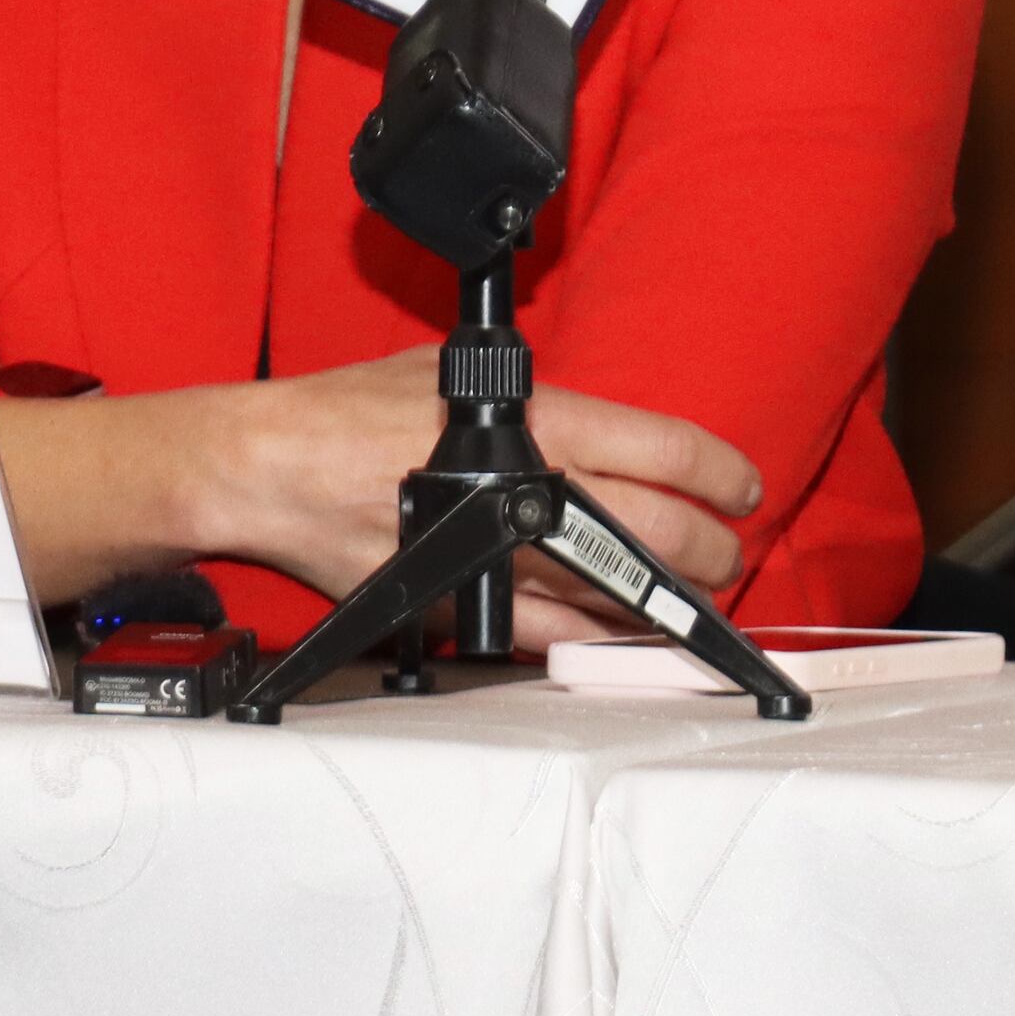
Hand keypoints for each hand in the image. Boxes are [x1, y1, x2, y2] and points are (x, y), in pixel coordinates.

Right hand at [195, 351, 764, 649]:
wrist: (272, 467)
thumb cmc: (353, 410)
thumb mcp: (455, 372)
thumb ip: (533, 403)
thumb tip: (594, 427)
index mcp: (536, 421)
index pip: (663, 450)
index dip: (720, 472)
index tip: (742, 486)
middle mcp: (528, 491)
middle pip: (659, 532)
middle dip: (711, 550)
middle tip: (726, 554)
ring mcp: (498, 558)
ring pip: (615, 594)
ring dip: (667, 604)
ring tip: (692, 601)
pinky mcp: (464, 606)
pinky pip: (552, 640)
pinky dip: (600, 642)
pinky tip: (625, 638)